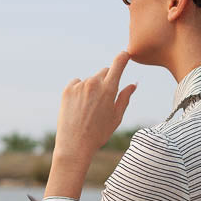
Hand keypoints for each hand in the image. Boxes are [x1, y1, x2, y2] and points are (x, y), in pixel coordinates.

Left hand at [51, 50, 136, 177]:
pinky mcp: (67, 90)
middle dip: (107, 79)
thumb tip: (133, 84)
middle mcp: (93, 84)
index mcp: (109, 89)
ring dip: (92, 88)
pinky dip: (79, 90)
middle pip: (104, 71)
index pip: (118, 63)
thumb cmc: (99, 134)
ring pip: (90, 80)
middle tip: (104, 99)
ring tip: (89, 109)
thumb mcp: (116, 117)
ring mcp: (79, 86)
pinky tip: (79, 106)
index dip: (123, 57)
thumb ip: (125, 98)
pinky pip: (77, 83)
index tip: (125, 55)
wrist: (74, 145)